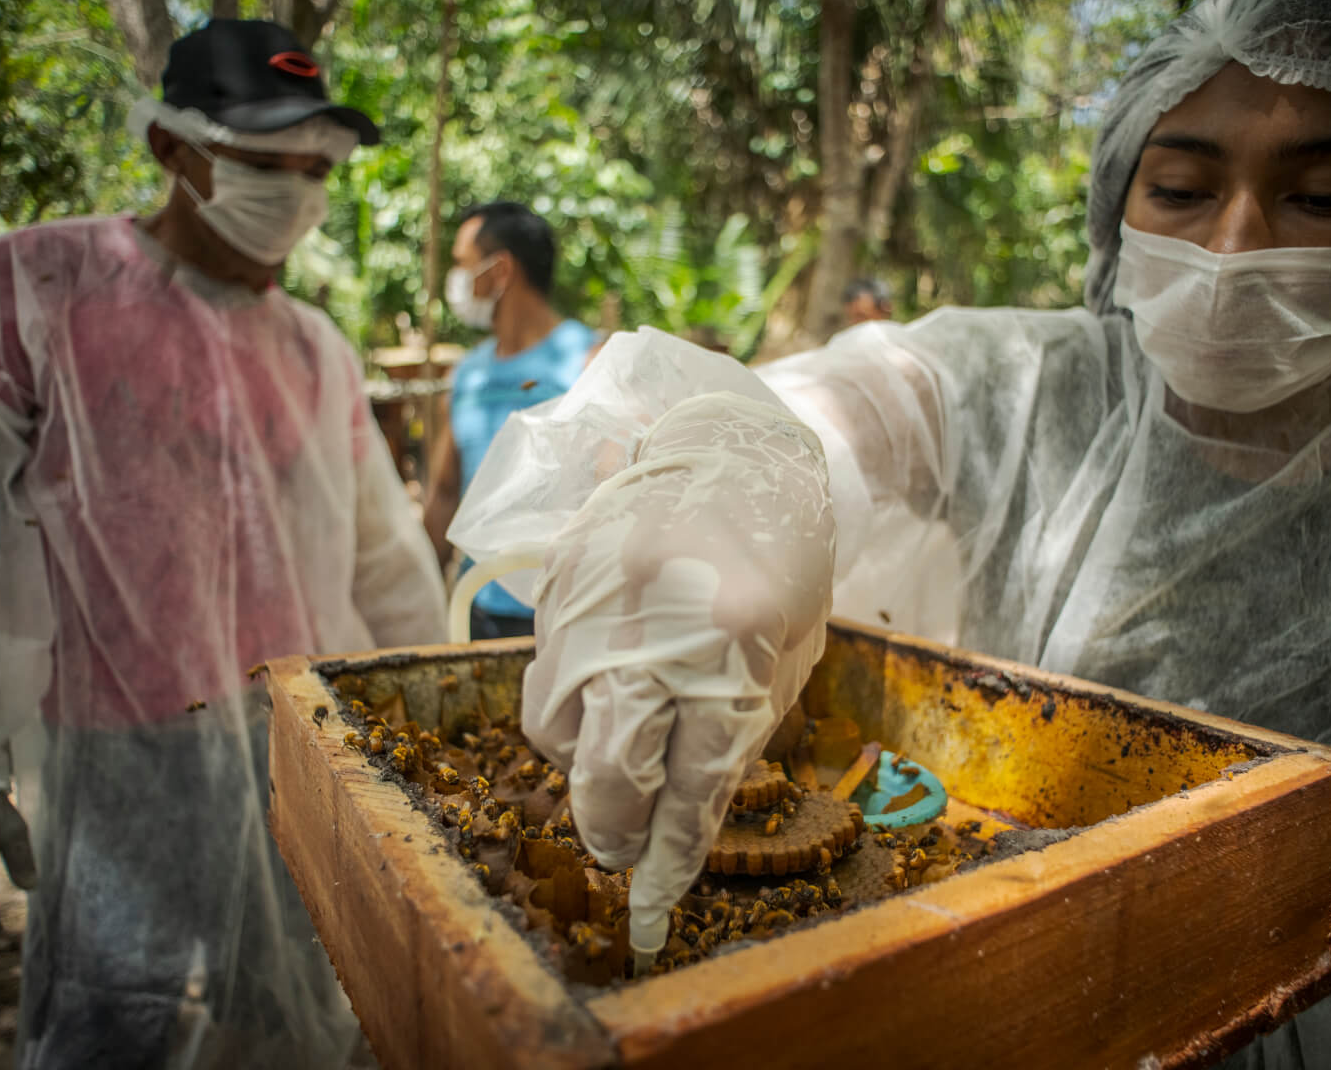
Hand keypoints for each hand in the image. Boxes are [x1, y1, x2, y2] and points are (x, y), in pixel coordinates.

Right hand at [519, 391, 835, 952]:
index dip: (670, 851)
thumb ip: (735, 733)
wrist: (733, 440)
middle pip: (609, 769)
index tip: (656, 891)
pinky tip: (603, 692)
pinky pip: (542, 673)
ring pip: (556, 729)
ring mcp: (597, 598)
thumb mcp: (787, 652)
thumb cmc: (782, 554)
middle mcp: (656, 622)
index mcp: (736, 643)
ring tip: (621, 753)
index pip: (692, 782)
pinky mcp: (558, 577)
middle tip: (622, 847)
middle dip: (612, 828)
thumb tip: (678, 822)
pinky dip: (570, 702)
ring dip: (584, 764)